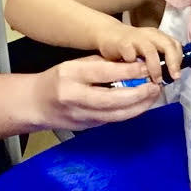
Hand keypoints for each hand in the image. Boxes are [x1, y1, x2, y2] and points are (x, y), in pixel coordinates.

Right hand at [33, 56, 160, 130]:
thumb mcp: (75, 64)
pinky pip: (113, 120)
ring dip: (139, 106)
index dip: (128, 71)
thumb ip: (102, 63)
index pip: (104, 72)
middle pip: (112, 98)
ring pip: (116, 114)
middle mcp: (74, 96)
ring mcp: (80, 115)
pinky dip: (130, 112)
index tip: (146, 67)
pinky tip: (141, 104)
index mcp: (70, 74)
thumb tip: (133, 63)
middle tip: (155, 85)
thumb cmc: (58, 79)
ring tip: (153, 95)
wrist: (36, 104)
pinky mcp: (87, 127)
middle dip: (138, 93)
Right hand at [96, 25, 182, 82]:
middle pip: (168, 45)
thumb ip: (159, 59)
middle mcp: (150, 35)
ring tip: (155, 80)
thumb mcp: (148, 50)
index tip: (176, 74)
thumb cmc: (131, 46)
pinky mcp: (122, 43)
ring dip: (155, 67)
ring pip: (151, 51)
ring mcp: (136, 38)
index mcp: (158, 36)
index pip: (175, 45)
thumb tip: (171, 77)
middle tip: (173, 77)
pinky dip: (134, 64)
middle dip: (173, 62)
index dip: (179, 60)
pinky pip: (131, 54)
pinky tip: (134, 73)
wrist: (107, 34)